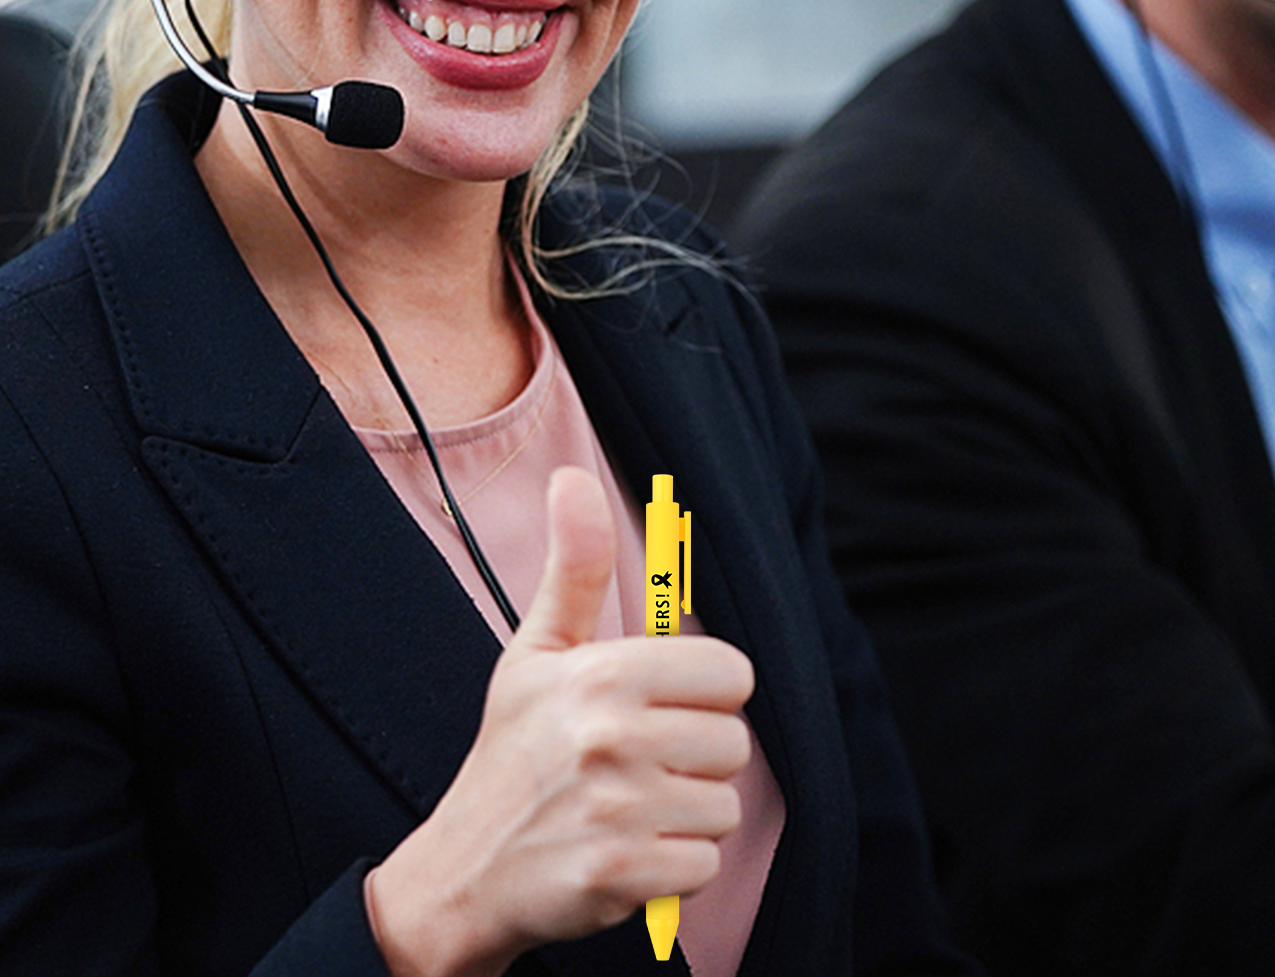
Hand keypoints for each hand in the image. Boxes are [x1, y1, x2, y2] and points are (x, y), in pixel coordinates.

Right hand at [367, 466, 754, 976]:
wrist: (461, 872)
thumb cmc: (513, 751)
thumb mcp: (537, 651)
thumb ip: (574, 565)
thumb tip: (573, 478)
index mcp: (604, 673)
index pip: (731, 673)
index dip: (705, 693)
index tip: (663, 706)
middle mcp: (613, 737)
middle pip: (734, 743)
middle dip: (696, 758)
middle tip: (639, 765)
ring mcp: (618, 810)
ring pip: (724, 807)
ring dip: (686, 815)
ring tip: (630, 809)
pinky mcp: (622, 877)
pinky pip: (705, 865)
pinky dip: (674, 870)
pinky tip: (627, 853)